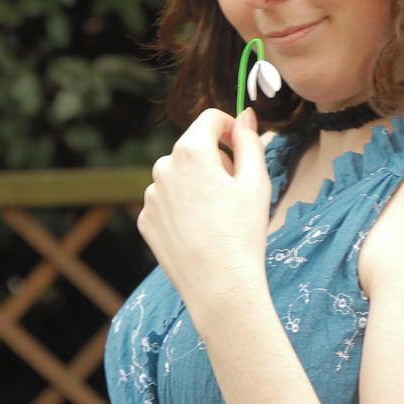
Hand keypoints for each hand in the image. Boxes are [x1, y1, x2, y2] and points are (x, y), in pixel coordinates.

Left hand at [137, 108, 270, 319]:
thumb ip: (250, 142)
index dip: (231, 129)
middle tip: (236, 193)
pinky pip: (167, 202)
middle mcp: (163, 167)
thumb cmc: (243, 233)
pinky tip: (199, 232)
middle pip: (194, 148)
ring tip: (218, 218)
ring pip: (178, 176)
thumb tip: (245, 116)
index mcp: (191, 151)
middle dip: (215, 161)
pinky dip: (182, 209)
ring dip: (197, 185)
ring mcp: (150, 196)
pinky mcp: (146, 221)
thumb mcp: (256, 182)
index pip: (210, 119)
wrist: (219, 286)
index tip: (243, 148)